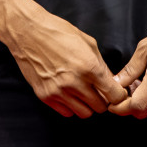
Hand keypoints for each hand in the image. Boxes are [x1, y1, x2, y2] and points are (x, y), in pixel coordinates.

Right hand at [2, 6, 128, 116]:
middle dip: (103, 100)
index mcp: (89, 67)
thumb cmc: (58, 32)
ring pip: (84, 113)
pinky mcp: (45, 96)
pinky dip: (71, 106)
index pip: (114, 95)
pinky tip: (69, 93)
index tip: (115, 92)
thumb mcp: (88, 43)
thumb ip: (101, 65)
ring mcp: (58, 92)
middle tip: (98, 91)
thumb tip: (111, 82)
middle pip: (100, 108)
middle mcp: (75, 83)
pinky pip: (67, 112)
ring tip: (83, 92)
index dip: (118, 95)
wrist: (27, 32)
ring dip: (87, 105)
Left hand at [109, 6, 146, 117]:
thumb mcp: (146, 47)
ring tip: (137, 85)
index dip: (122, 108)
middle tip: (122, 94)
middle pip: (146, 111)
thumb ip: (131, 69)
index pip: (137, 106)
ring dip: (144, 102)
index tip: (113, 105)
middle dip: (131, 107)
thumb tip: (117, 83)